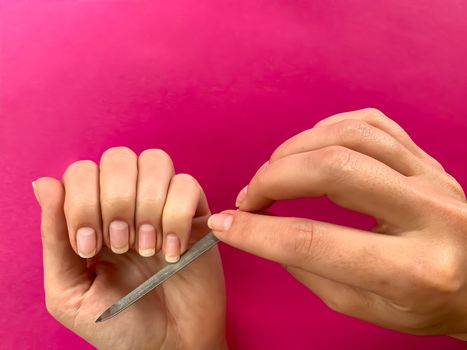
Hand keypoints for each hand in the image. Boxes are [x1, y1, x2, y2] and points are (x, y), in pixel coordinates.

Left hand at [33, 147, 225, 348]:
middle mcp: (128, 203)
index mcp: (93, 216)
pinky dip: (177, 217)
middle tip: (120, 245)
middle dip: (115, 200)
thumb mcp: (70, 292)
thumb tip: (44, 183)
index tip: (90, 247)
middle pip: (118, 157)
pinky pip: (188, 185)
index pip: (82, 171)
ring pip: (155, 161)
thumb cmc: (118, 324)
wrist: (168, 347)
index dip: (82, 201)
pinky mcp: (196, 215)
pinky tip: (172, 252)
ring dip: (148, 205)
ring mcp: (164, 205)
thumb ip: (54, 240)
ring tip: (147, 249)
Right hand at [208, 108, 466, 339]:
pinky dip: (328, 128)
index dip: (256, 232)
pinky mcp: (428, 157)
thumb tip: (262, 230)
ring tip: (274, 172)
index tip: (224, 224)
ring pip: (352, 136)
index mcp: (413, 271)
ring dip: (297, 148)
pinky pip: (372, 122)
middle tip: (251, 197)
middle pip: (335, 170)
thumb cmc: (423, 303)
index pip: (314, 243)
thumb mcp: (364, 307)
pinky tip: (310, 148)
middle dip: (274, 178)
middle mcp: (430, 216)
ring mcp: (434, 177)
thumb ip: (309, 269)